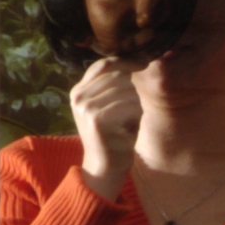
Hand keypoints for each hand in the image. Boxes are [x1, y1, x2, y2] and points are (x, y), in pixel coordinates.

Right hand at [69, 57, 143, 199]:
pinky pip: (127, 105)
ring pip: (125, 89)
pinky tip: (131, 126)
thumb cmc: (115, 135)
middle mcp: (79, 96)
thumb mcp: (111, 106)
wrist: (105, 166)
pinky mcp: (97, 119)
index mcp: (79, 90)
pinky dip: (136, 114)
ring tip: (133, 118)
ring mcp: (86, 107)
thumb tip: (139, 58)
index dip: (126, 61)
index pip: (104, 65)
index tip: (145, 62)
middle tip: (138, 104)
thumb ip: (116, 85)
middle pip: (116, 76)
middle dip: (134, 87)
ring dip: (136, 102)